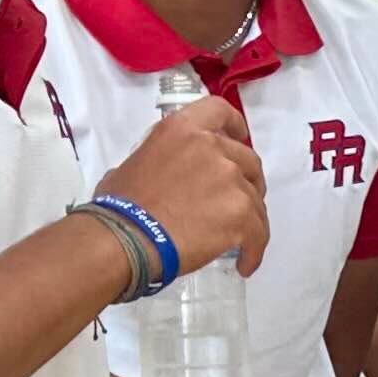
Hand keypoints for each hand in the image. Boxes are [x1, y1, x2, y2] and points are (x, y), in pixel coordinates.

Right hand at [103, 93, 267, 278]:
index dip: (235, 126)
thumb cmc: (119, 207)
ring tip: (237, 242)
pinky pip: (258, 233)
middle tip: (236, 202)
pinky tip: (244, 264)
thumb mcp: (133, 163)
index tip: (239, 137)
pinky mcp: (240, 213)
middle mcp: (211, 146)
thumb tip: (161, 174)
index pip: (221, 112)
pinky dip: (254, 250)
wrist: (125, 239)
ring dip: (250, 219)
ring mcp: (229, 179)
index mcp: (183, 129)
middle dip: (247, 180)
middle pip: (248, 160)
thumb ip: (159, 158)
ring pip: (255, 199)